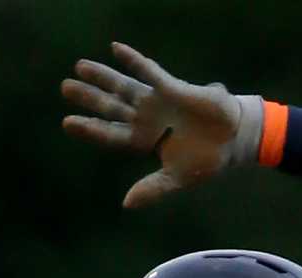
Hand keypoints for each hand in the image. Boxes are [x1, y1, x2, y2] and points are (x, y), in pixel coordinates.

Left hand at [60, 42, 247, 208]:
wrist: (235, 140)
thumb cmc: (207, 160)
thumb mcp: (178, 177)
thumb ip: (152, 188)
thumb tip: (126, 205)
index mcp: (144, 140)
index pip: (111, 133)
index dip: (90, 127)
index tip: (68, 122)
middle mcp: (146, 119)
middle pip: (112, 106)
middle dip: (89, 97)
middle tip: (66, 88)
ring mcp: (157, 102)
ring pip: (124, 87)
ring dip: (103, 77)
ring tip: (80, 67)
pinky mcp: (171, 88)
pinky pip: (149, 72)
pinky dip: (134, 61)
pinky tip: (115, 49)